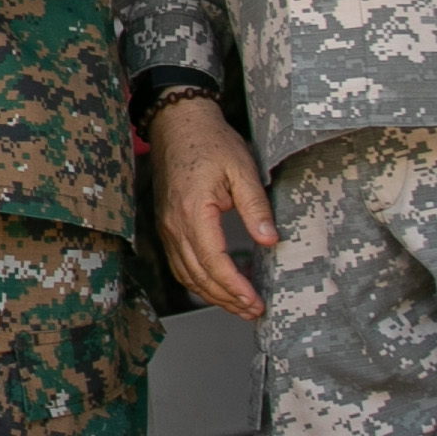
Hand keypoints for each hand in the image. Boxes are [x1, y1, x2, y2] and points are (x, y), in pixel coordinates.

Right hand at [147, 96, 273, 319]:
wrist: (178, 123)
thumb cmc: (211, 142)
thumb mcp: (243, 170)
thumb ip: (256, 208)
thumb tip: (270, 241)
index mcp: (193, 211)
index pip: (214, 262)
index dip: (236, 287)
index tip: (256, 302)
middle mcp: (174, 224)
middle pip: (198, 275)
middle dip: (227, 299)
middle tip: (254, 311)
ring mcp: (167, 225)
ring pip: (186, 273)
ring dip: (212, 294)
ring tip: (240, 306)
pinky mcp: (167, 224)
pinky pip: (179, 262)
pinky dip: (198, 280)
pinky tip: (217, 285)